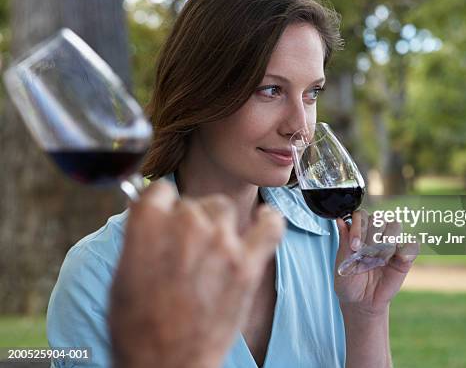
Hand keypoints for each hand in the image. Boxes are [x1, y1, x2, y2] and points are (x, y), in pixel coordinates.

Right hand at [109, 181, 284, 367]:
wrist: (166, 365)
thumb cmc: (138, 328)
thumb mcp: (122, 274)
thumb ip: (140, 236)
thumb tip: (151, 211)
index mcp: (148, 224)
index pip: (161, 190)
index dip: (163, 204)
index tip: (166, 215)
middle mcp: (186, 226)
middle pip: (192, 202)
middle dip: (188, 221)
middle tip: (187, 249)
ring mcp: (220, 243)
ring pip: (223, 207)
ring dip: (217, 223)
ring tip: (213, 248)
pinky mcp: (247, 264)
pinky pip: (269, 225)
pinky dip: (268, 220)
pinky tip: (262, 221)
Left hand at [334, 210, 418, 315]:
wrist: (361, 303)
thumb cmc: (349, 282)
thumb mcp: (342, 263)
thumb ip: (343, 241)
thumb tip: (340, 220)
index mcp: (359, 233)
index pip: (362, 215)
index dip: (358, 226)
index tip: (354, 246)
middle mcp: (376, 235)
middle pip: (379, 218)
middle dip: (370, 235)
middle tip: (364, 255)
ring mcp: (391, 244)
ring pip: (395, 226)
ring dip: (386, 241)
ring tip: (378, 259)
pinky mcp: (405, 258)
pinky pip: (412, 245)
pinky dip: (406, 250)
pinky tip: (395, 260)